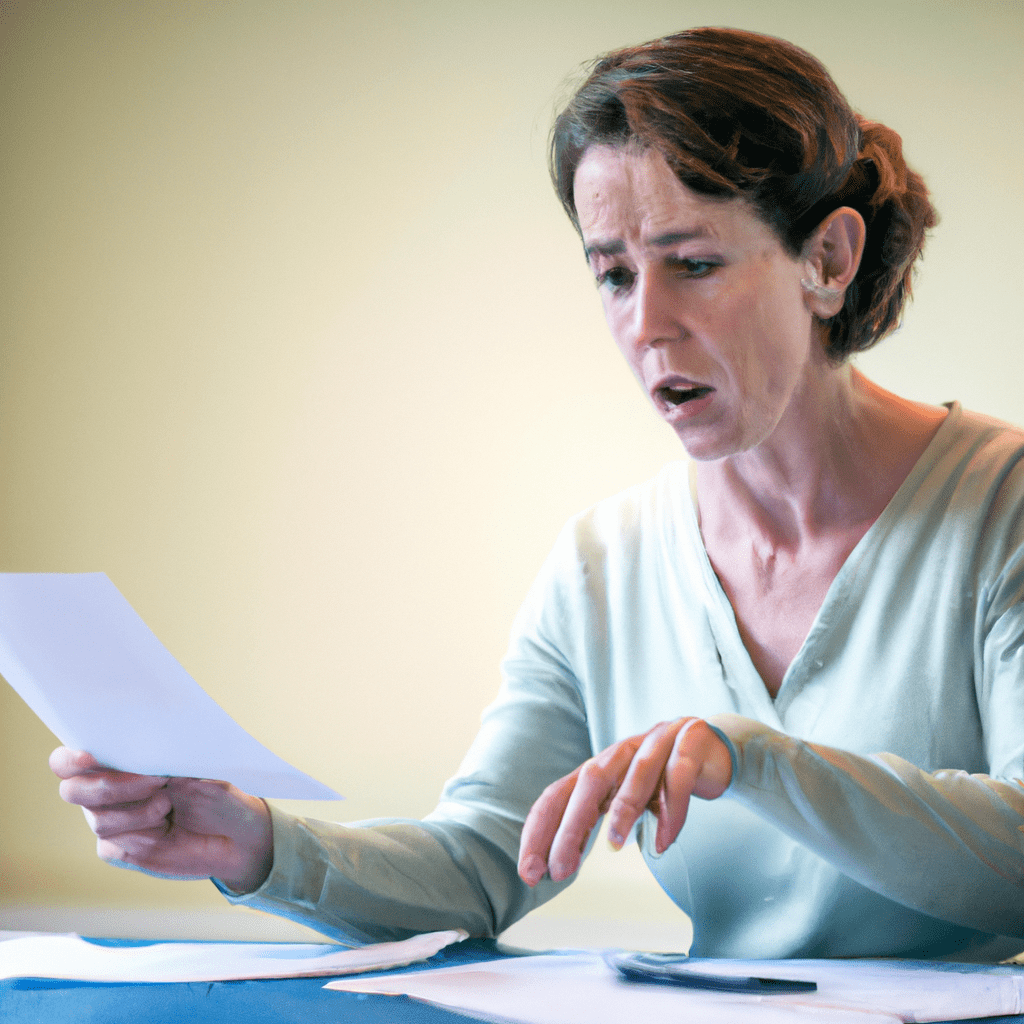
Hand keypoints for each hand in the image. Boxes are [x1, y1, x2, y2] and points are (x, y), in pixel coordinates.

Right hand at [50, 748, 273, 893]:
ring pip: (98, 819)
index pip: (69, 760)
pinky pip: (113, 844)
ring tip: (170, 805)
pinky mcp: (121, 850)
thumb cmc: (218, 793)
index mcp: (118, 761)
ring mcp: (112, 822)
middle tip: (156, 782)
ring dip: (137, 811)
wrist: (236, 835)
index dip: (70, 758)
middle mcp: (106, 791)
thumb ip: (170, 760)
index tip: (90, 757)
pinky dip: (141, 835)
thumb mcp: (202, 770)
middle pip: (74, 789)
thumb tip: (150, 751)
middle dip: (111, 786)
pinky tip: (164, 829)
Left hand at [517, 718, 731, 885]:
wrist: (713, 748)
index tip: (529, 872)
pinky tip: (665, 842)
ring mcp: (658, 743)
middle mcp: (622, 752)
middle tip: (560, 870)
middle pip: (589, 781)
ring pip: (635, 771)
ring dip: (624, 807)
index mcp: (599, 767)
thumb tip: (558, 861)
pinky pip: (680, 776)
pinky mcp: (692, 744)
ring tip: (614, 845)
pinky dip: (673, 810)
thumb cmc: (660, 780)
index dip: (539, 831)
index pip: (558, 794)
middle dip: (570, 826)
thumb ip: (595, 821)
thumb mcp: (622, 799)